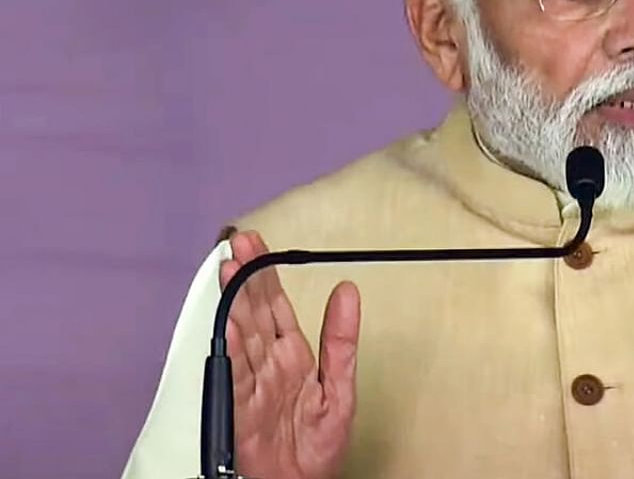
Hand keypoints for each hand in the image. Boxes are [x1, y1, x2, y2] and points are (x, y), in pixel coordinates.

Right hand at [220, 231, 361, 478]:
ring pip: (241, 335)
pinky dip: (231, 348)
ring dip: (234, 303)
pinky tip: (229, 324)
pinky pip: (235, 374)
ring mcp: (252, 384)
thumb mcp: (340, 387)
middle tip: (240, 243)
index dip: (267, 275)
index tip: (258, 244)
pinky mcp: (240, 408)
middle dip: (247, 277)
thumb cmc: (319, 447)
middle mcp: (269, 365)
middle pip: (254, 312)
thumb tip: (348, 293)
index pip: (275, 306)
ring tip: (230, 271)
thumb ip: (342, 339)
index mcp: (293, 356)